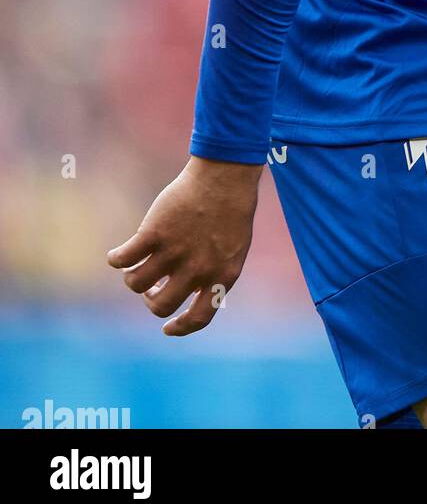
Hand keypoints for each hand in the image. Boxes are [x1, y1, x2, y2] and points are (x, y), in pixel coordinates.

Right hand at [106, 156, 261, 335]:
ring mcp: (174, 252)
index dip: (180, 328)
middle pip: (160, 305)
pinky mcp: (154, 234)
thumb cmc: (231, 209)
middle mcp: (197, 270)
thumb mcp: (233, 248)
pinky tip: (118, 253)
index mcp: (221, 277)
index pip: (198, 318)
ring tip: (138, 264)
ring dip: (133, 278)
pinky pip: (122, 259)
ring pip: (136, 283)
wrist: (225, 176)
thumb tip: (188, 291)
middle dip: (151, 300)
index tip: (167, 328)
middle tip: (153, 285)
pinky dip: (116, 258)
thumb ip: (214, 272)